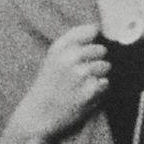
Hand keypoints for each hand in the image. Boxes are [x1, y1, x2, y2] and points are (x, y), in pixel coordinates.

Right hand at [8, 24, 115, 143]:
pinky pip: (105, 83)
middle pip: (102, 50)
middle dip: (97, 60)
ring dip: (98, 75)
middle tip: (82, 73)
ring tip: (82, 84)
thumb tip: (96, 28)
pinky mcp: (89, 92)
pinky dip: (99, 89)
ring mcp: (80, 75)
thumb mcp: (53, 57)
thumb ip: (72, 40)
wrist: (38, 115)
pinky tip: (85, 94)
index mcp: (59, 47)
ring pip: (106, 66)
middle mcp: (70, 58)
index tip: (89, 48)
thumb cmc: (48, 84)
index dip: (94, 39)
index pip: (91, 30)